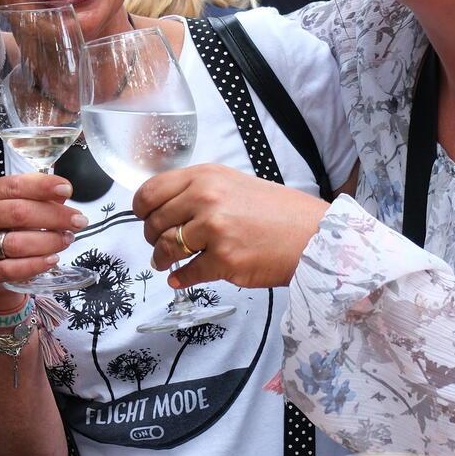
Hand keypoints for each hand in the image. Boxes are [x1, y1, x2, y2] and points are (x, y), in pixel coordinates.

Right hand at [0, 172, 84, 312]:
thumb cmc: (6, 230)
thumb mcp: (16, 207)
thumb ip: (36, 198)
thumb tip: (62, 196)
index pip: (15, 185)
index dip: (43, 186)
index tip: (67, 189)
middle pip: (18, 212)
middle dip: (54, 216)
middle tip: (78, 221)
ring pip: (17, 242)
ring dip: (49, 241)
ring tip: (67, 239)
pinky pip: (13, 269)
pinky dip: (37, 264)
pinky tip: (53, 259)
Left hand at [134, 165, 327, 289]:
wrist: (313, 236)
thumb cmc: (279, 212)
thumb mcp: (234, 184)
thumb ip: (199, 192)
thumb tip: (165, 209)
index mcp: (205, 176)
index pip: (151, 192)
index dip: (141, 209)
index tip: (143, 218)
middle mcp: (206, 198)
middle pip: (154, 222)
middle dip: (152, 237)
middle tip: (159, 244)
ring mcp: (214, 229)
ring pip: (166, 248)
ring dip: (162, 259)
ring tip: (166, 263)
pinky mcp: (223, 259)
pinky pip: (187, 273)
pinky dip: (181, 279)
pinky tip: (183, 278)